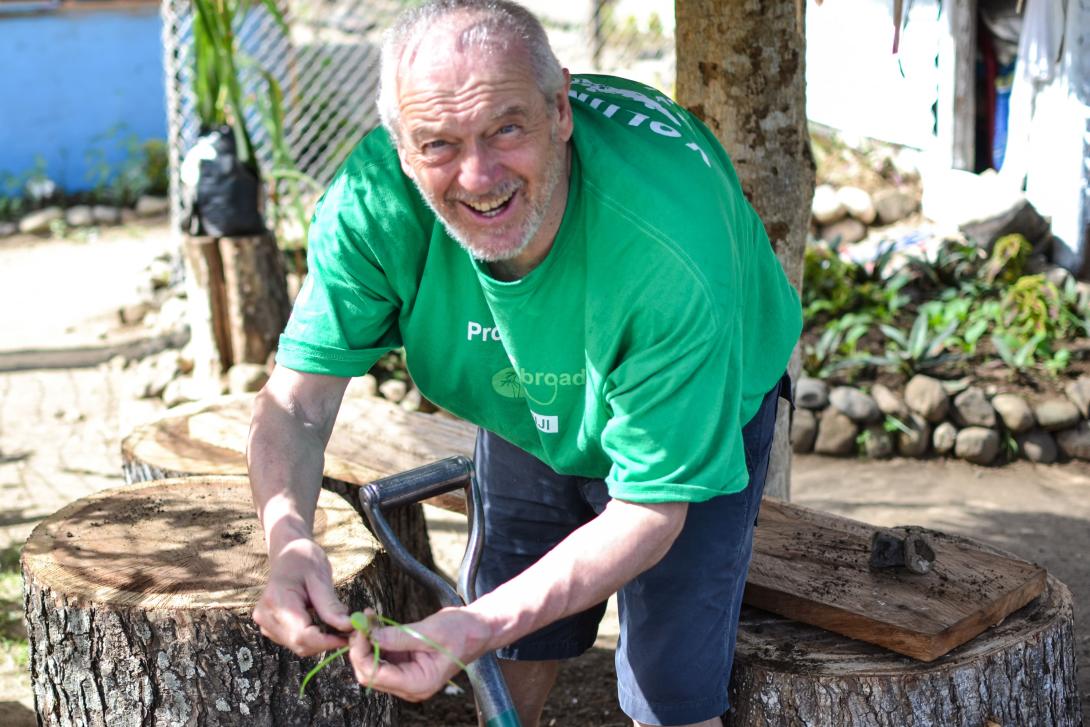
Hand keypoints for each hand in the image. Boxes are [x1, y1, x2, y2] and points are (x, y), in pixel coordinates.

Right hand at [252, 538, 352, 655]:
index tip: (349, 636)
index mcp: (277, 601)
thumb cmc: (303, 560)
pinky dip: (313, 639)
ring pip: (298, 646)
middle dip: (326, 642)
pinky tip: (324, 625)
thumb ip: (331, 605)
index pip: (301, 634)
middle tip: (350, 632)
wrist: (287, 555)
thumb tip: (348, 626)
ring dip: (321, 642)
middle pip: (300, 644)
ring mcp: (266, 624)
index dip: (327, 641)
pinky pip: (295, 642)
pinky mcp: (271, 628)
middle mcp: (266, 616)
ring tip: (338, 626)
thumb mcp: (320, 577)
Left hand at [347, 607, 493, 700]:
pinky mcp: (406, 665)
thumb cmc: (462, 631)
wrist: (478, 629)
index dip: (362, 652)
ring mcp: (407, 677)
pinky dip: (376, 640)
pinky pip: (383, 656)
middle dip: (361, 648)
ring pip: (373, 665)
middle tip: (361, 621)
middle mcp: (410, 686)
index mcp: (419, 683)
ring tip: (369, 618)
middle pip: (370, 673)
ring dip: (367, 642)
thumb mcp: (430, 631)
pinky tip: (376, 623)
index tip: (361, 627)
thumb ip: (399, 636)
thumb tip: (370, 634)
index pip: (375, 674)